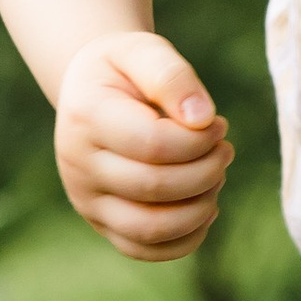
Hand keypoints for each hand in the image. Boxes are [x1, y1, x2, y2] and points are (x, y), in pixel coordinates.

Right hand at [54, 29, 231, 257]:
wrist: (91, 91)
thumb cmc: (125, 69)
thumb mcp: (144, 50)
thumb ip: (173, 77)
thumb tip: (203, 120)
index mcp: (85, 116)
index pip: (152, 145)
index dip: (199, 140)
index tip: (218, 123)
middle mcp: (77, 165)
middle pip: (154, 188)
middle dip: (206, 170)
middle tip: (224, 148)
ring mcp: (86, 199)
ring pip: (150, 228)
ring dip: (200, 207)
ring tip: (216, 176)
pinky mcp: (102, 223)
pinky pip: (145, 250)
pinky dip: (186, 238)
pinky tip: (205, 206)